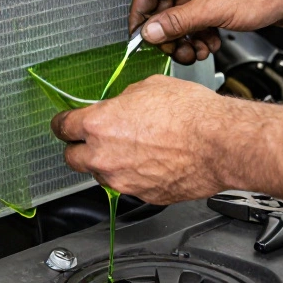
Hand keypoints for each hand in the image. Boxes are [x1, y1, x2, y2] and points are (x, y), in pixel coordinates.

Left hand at [50, 75, 231, 204]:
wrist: (220, 142)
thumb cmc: (191, 113)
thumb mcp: (148, 88)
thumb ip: (123, 101)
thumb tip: (120, 105)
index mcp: (98, 124)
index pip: (62, 127)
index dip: (63, 124)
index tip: (65, 124)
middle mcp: (104, 155)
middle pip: (71, 158)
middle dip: (78, 149)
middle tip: (92, 140)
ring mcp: (122, 179)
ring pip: (100, 175)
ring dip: (107, 164)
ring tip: (132, 150)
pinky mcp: (142, 195)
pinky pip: (128, 186)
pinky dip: (133, 176)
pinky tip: (151, 162)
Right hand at [129, 0, 282, 63]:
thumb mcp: (213, 9)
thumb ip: (177, 21)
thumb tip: (150, 30)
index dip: (141, 13)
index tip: (138, 34)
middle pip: (166, 6)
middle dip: (170, 32)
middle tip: (173, 49)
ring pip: (183, 17)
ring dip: (186, 37)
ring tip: (195, 50)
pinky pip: (198, 20)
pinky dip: (200, 35)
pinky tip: (209, 43)